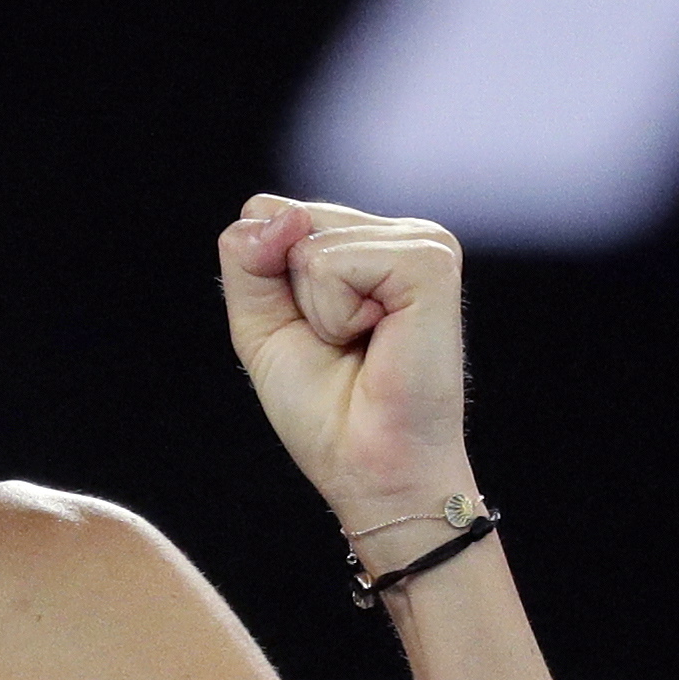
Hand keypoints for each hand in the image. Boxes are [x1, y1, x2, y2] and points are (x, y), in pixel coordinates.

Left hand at [219, 195, 471, 525]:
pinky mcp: (430, 262)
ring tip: (361, 345)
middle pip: (285, 218)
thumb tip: (286, 214)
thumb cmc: (324, 408)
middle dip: (289, 296)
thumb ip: (248, 258)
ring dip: (315, 310)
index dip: (263, 278)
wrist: (368, 466)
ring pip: (308, 240)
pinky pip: (333, 260)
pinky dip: (335, 313)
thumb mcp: (260, 323)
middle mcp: (395, 234)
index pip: (269, 212)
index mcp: (362, 242)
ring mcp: (420, 243)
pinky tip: (378, 338)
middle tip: (339, 345)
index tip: (310, 333)